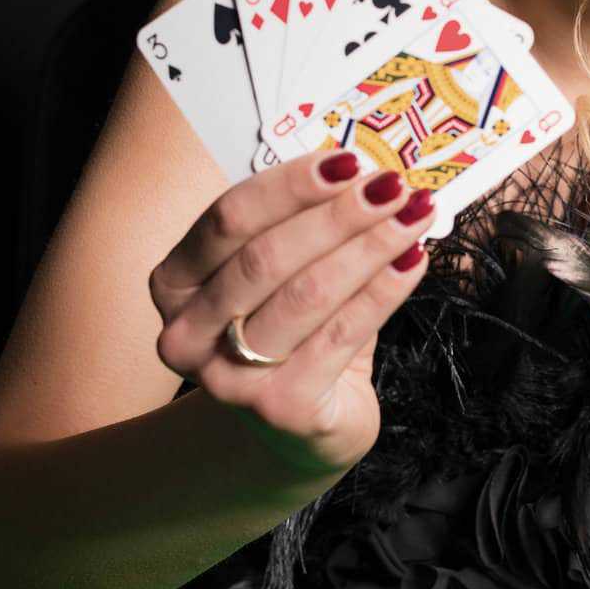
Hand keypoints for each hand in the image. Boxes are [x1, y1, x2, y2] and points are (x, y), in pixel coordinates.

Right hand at [148, 151, 435, 475]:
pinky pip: (342, 334)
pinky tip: (413, 262)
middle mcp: (186, 333)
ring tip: (414, 216)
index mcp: (175, 283)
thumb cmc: (291, 335)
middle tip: (393, 185)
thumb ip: (301, 226)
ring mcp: (228, 378)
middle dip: (339, 214)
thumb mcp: (280, 276)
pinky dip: (384, 291)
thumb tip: (362, 171)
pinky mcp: (280, 408)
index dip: (292, 185)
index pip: (229, 217)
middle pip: (267, 256)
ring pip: (307, 293)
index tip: (349, 160)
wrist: (298, 429)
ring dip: (369, 247)